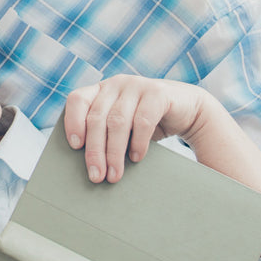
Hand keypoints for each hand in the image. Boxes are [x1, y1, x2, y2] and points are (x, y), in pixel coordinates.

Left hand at [63, 75, 206, 182]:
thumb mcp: (122, 126)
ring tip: (114, 175)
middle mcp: (116, 84)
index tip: (74, 146)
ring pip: (117, 121)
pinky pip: (142, 120)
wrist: (187, 110)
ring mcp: (137, 85)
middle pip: (97, 118)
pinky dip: (138, 143)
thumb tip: (88, 166)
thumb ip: (104, 134)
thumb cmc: (146, 123)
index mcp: (101, 90)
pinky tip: (136, 158)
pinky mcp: (158, 93)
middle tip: (96, 176)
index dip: (73, 121)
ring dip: (114, 152)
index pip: (77, 100)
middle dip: (95, 150)